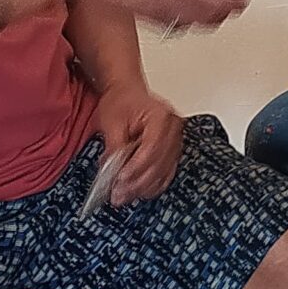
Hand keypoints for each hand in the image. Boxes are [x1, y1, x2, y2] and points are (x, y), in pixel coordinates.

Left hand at [93, 82, 186, 204]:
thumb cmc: (122, 100)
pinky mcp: (172, 151)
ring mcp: (176, 141)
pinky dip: (152, 186)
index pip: (152, 148)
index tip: (120, 180)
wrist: (127, 92)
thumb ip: (114, 148)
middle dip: (137, 183)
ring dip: (143, 188)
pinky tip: (138, 192)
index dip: (136, 168)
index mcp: (161, 116)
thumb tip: (112, 172)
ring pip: (163, 173)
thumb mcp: (111, 121)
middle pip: (159, 164)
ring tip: (123, 195)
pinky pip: (166, 174)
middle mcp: (174, 129)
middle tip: (118, 194)